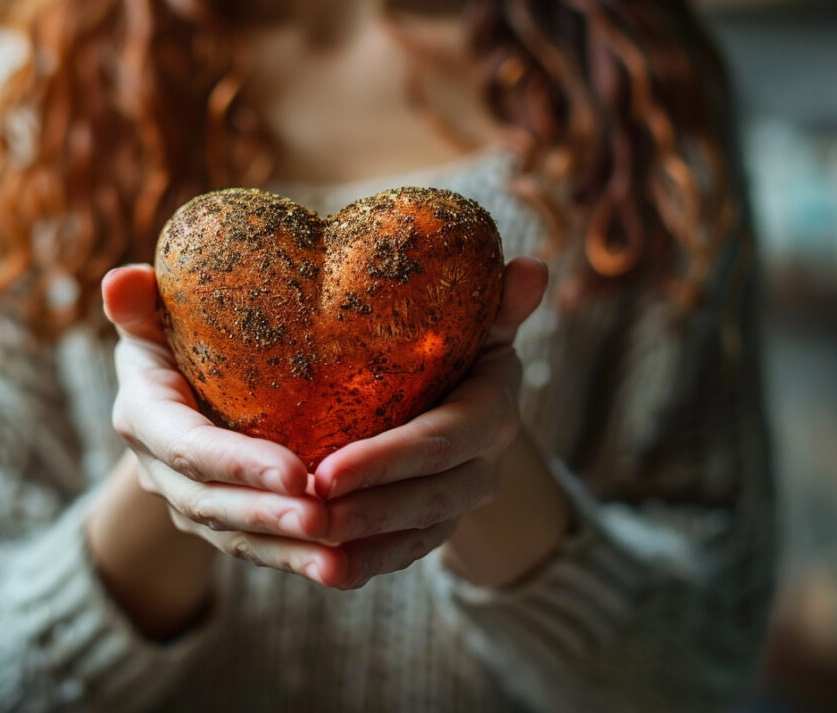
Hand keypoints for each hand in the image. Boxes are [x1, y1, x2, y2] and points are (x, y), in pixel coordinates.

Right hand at [99, 265, 342, 585]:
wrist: (174, 391)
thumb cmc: (174, 336)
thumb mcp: (153, 318)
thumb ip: (140, 304)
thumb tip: (121, 279)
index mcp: (144, 416)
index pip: (189, 447)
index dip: (238, 463)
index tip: (298, 471)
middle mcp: (159, 470)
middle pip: (212, 502)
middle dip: (268, 514)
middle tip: (325, 517)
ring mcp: (188, 504)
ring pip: (235, 536)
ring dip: (285, 550)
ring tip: (337, 557)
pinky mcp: (221, 525)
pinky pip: (255, 552)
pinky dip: (293, 564)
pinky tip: (338, 570)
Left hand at [311, 257, 563, 588]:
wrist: (467, 395)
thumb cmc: (459, 343)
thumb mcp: (478, 322)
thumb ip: (498, 303)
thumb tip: (531, 266)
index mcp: (492, 413)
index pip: (439, 443)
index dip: (386, 461)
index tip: (325, 470)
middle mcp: (484, 466)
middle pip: (426, 498)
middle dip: (366, 509)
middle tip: (305, 511)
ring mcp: (460, 503)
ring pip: (415, 535)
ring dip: (362, 544)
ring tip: (309, 547)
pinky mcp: (435, 528)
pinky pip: (406, 556)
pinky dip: (369, 566)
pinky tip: (324, 571)